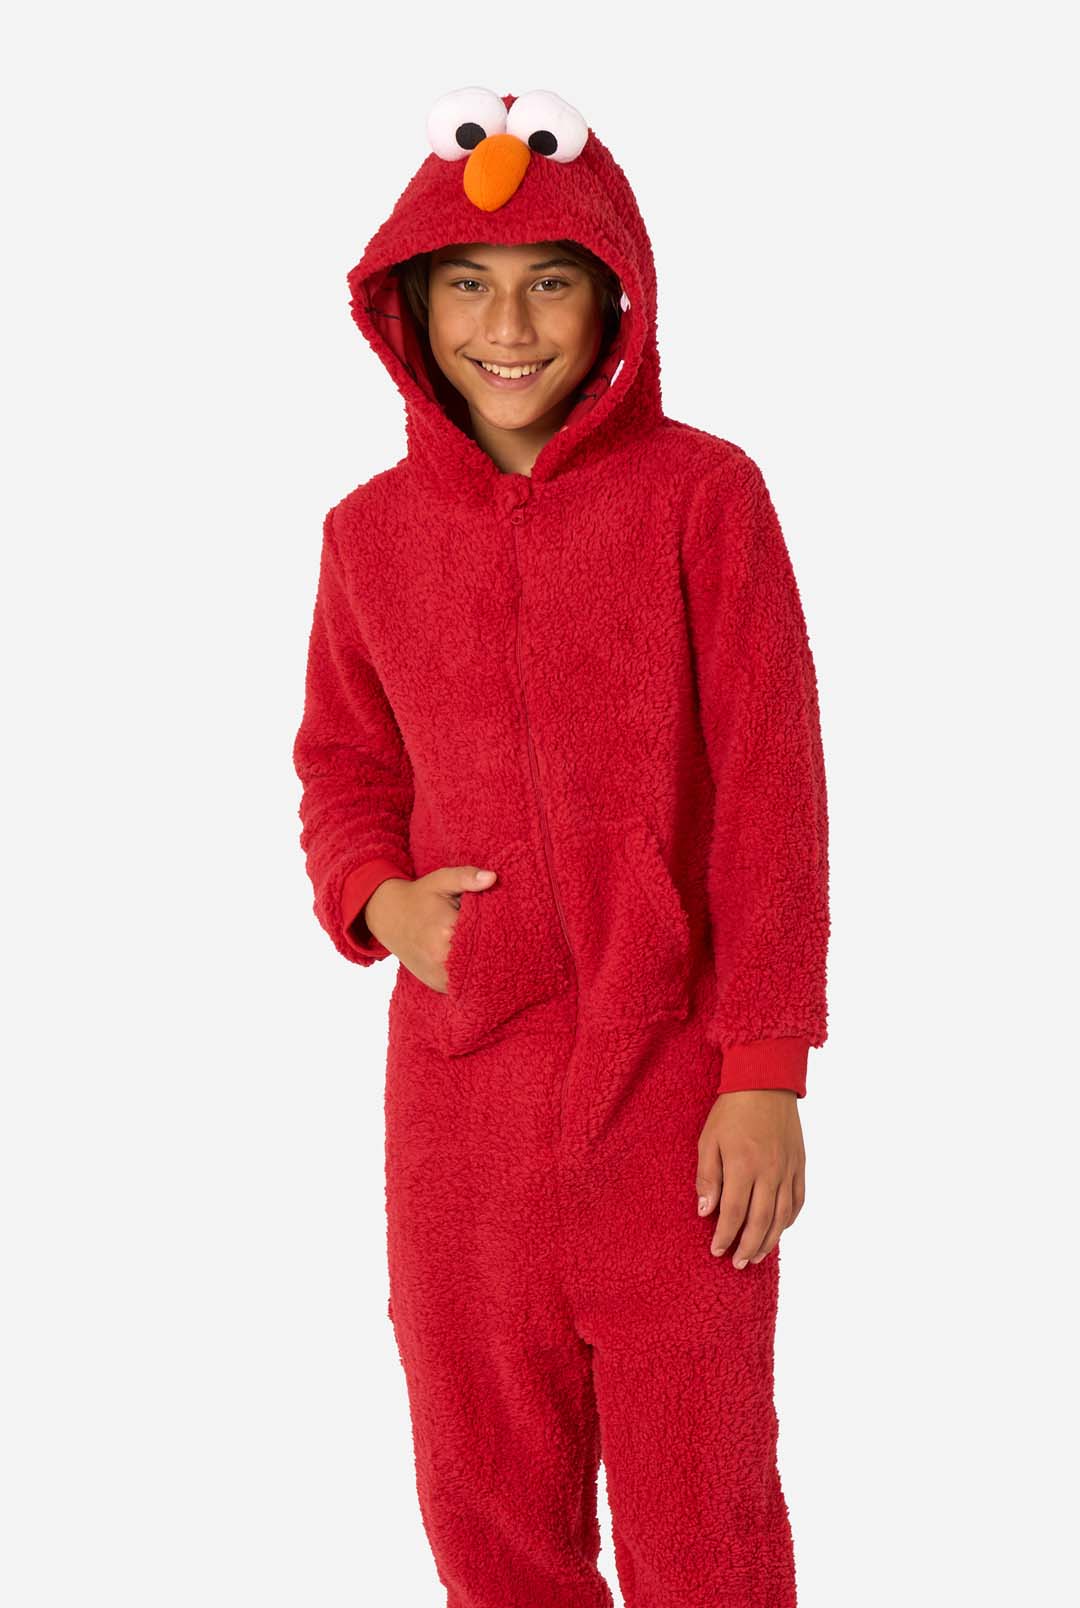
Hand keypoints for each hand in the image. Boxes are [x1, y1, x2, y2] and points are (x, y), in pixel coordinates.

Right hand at [364, 864, 497, 989]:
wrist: (388, 917)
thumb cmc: (419, 897)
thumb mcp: (441, 880)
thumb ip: (467, 877)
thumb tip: (493, 877)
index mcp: (446, 931)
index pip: (486, 935)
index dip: (499, 929)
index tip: (505, 922)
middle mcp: (441, 958)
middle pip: (484, 958)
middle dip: (494, 948)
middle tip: (503, 937)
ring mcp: (439, 976)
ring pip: (476, 976)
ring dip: (485, 965)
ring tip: (490, 949)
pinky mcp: (438, 985)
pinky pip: (464, 985)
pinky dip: (472, 975)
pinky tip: (476, 960)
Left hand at [695, 1090, 805, 1266]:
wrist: (765, 1082)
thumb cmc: (732, 1111)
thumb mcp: (708, 1140)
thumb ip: (707, 1177)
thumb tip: (706, 1211)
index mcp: (743, 1165)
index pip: (734, 1212)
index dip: (725, 1235)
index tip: (716, 1251)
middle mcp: (769, 1171)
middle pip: (761, 1221)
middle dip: (747, 1247)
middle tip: (737, 1263)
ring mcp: (788, 1169)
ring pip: (782, 1216)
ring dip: (769, 1240)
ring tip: (756, 1256)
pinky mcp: (800, 1164)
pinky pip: (798, 1200)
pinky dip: (789, 1219)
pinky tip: (779, 1229)